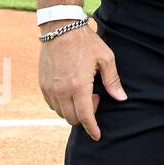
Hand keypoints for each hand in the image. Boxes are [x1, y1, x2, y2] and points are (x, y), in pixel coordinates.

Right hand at [39, 19, 126, 140]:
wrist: (60, 29)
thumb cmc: (86, 42)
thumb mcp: (106, 58)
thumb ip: (112, 81)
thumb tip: (121, 98)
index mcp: (78, 86)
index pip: (85, 116)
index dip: (92, 129)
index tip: (97, 136)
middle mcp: (61, 91)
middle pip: (72, 118)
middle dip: (85, 115)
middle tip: (95, 96)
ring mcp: (49, 89)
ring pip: (61, 113)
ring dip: (73, 109)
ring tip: (84, 90)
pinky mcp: (42, 85)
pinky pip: (52, 104)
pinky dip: (62, 104)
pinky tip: (72, 90)